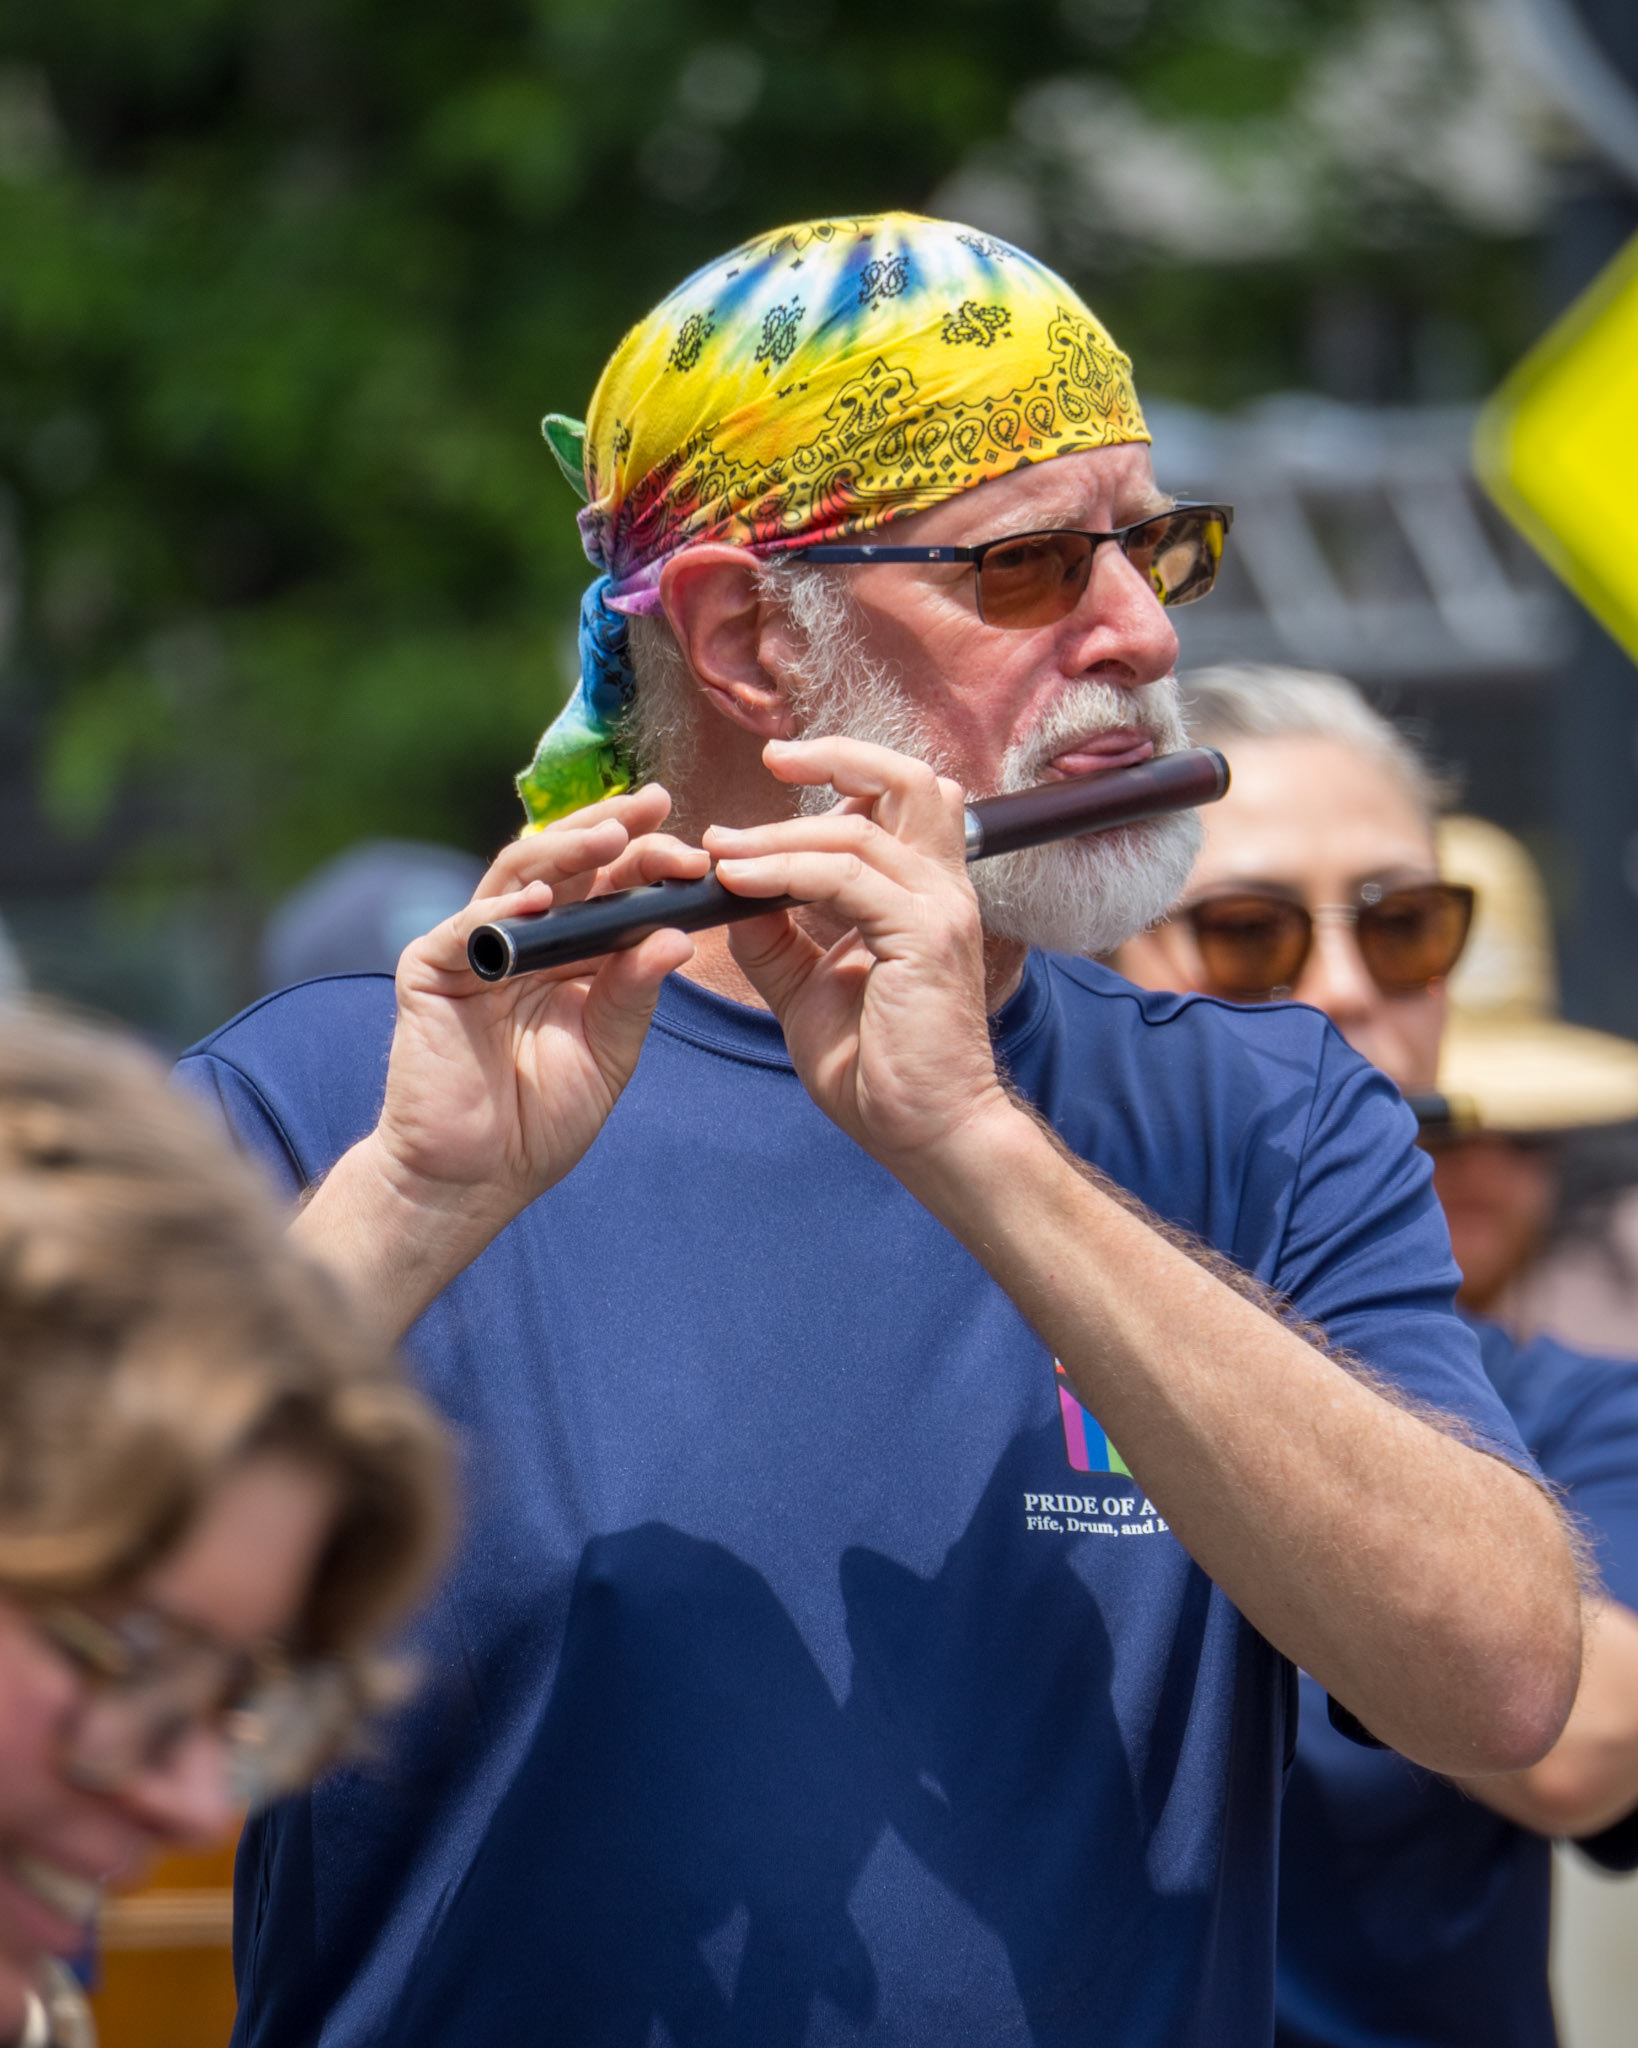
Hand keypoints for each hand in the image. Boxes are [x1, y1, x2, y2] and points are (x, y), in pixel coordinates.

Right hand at [295, 785, 706, 1330]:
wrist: (478, 1176)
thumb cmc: (543, 1117)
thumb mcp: (609, 1050)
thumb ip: (635, 992)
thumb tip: (679, 936)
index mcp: (569, 950)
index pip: (608, 885)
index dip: (647, 860)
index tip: (696, 850)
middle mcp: (521, 936)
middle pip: (565, 864)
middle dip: (610, 831)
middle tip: (654, 808)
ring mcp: (473, 946)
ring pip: (516, 878)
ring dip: (562, 852)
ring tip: (608, 837)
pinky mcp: (430, 971)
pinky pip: (466, 930)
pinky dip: (500, 915)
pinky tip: (538, 903)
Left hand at [703, 739, 1013, 1169]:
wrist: (925, 1131)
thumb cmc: (877, 1068)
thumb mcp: (808, 988)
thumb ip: (775, 933)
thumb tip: (730, 887)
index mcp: (922, 892)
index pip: (896, 800)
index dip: (839, 775)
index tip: (774, 774)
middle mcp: (940, 888)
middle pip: (908, 780)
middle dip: (838, 757)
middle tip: (773, 759)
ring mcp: (940, 909)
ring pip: (868, 825)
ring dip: (782, 830)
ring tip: (722, 848)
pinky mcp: (925, 937)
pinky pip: (848, 879)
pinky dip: (786, 871)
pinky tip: (737, 881)